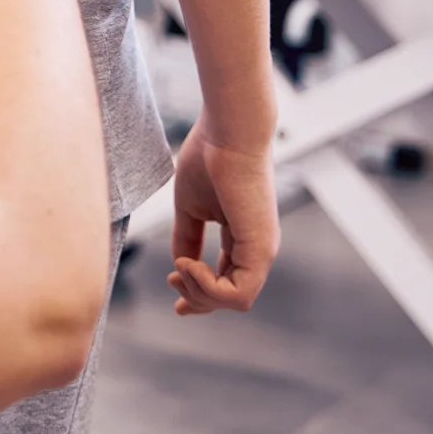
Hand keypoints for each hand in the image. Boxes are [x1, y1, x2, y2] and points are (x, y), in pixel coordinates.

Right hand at [168, 128, 279, 314]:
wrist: (227, 132)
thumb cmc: (208, 158)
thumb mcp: (190, 207)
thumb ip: (187, 237)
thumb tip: (180, 264)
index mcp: (243, 238)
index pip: (227, 281)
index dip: (198, 292)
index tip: (170, 282)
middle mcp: (257, 248)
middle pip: (229, 298)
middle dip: (195, 297)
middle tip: (171, 277)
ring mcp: (262, 250)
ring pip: (235, 301)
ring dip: (199, 292)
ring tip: (181, 266)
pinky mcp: (260, 248)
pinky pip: (238, 293)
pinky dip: (207, 286)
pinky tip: (188, 263)